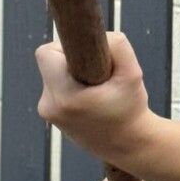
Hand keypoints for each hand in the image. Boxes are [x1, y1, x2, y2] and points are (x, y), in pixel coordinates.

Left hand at [35, 31, 150, 162]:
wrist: (129, 146)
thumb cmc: (131, 109)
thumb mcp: (132, 74)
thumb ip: (118, 45)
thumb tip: (99, 34)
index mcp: (66, 96)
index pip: (46, 53)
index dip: (65, 46)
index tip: (86, 54)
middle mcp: (50, 106)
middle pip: (48, 62)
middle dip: (71, 60)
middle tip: (96, 71)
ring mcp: (48, 114)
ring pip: (52, 75)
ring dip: (71, 74)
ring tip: (96, 89)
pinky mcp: (51, 118)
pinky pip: (55, 88)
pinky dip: (70, 87)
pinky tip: (90, 99)